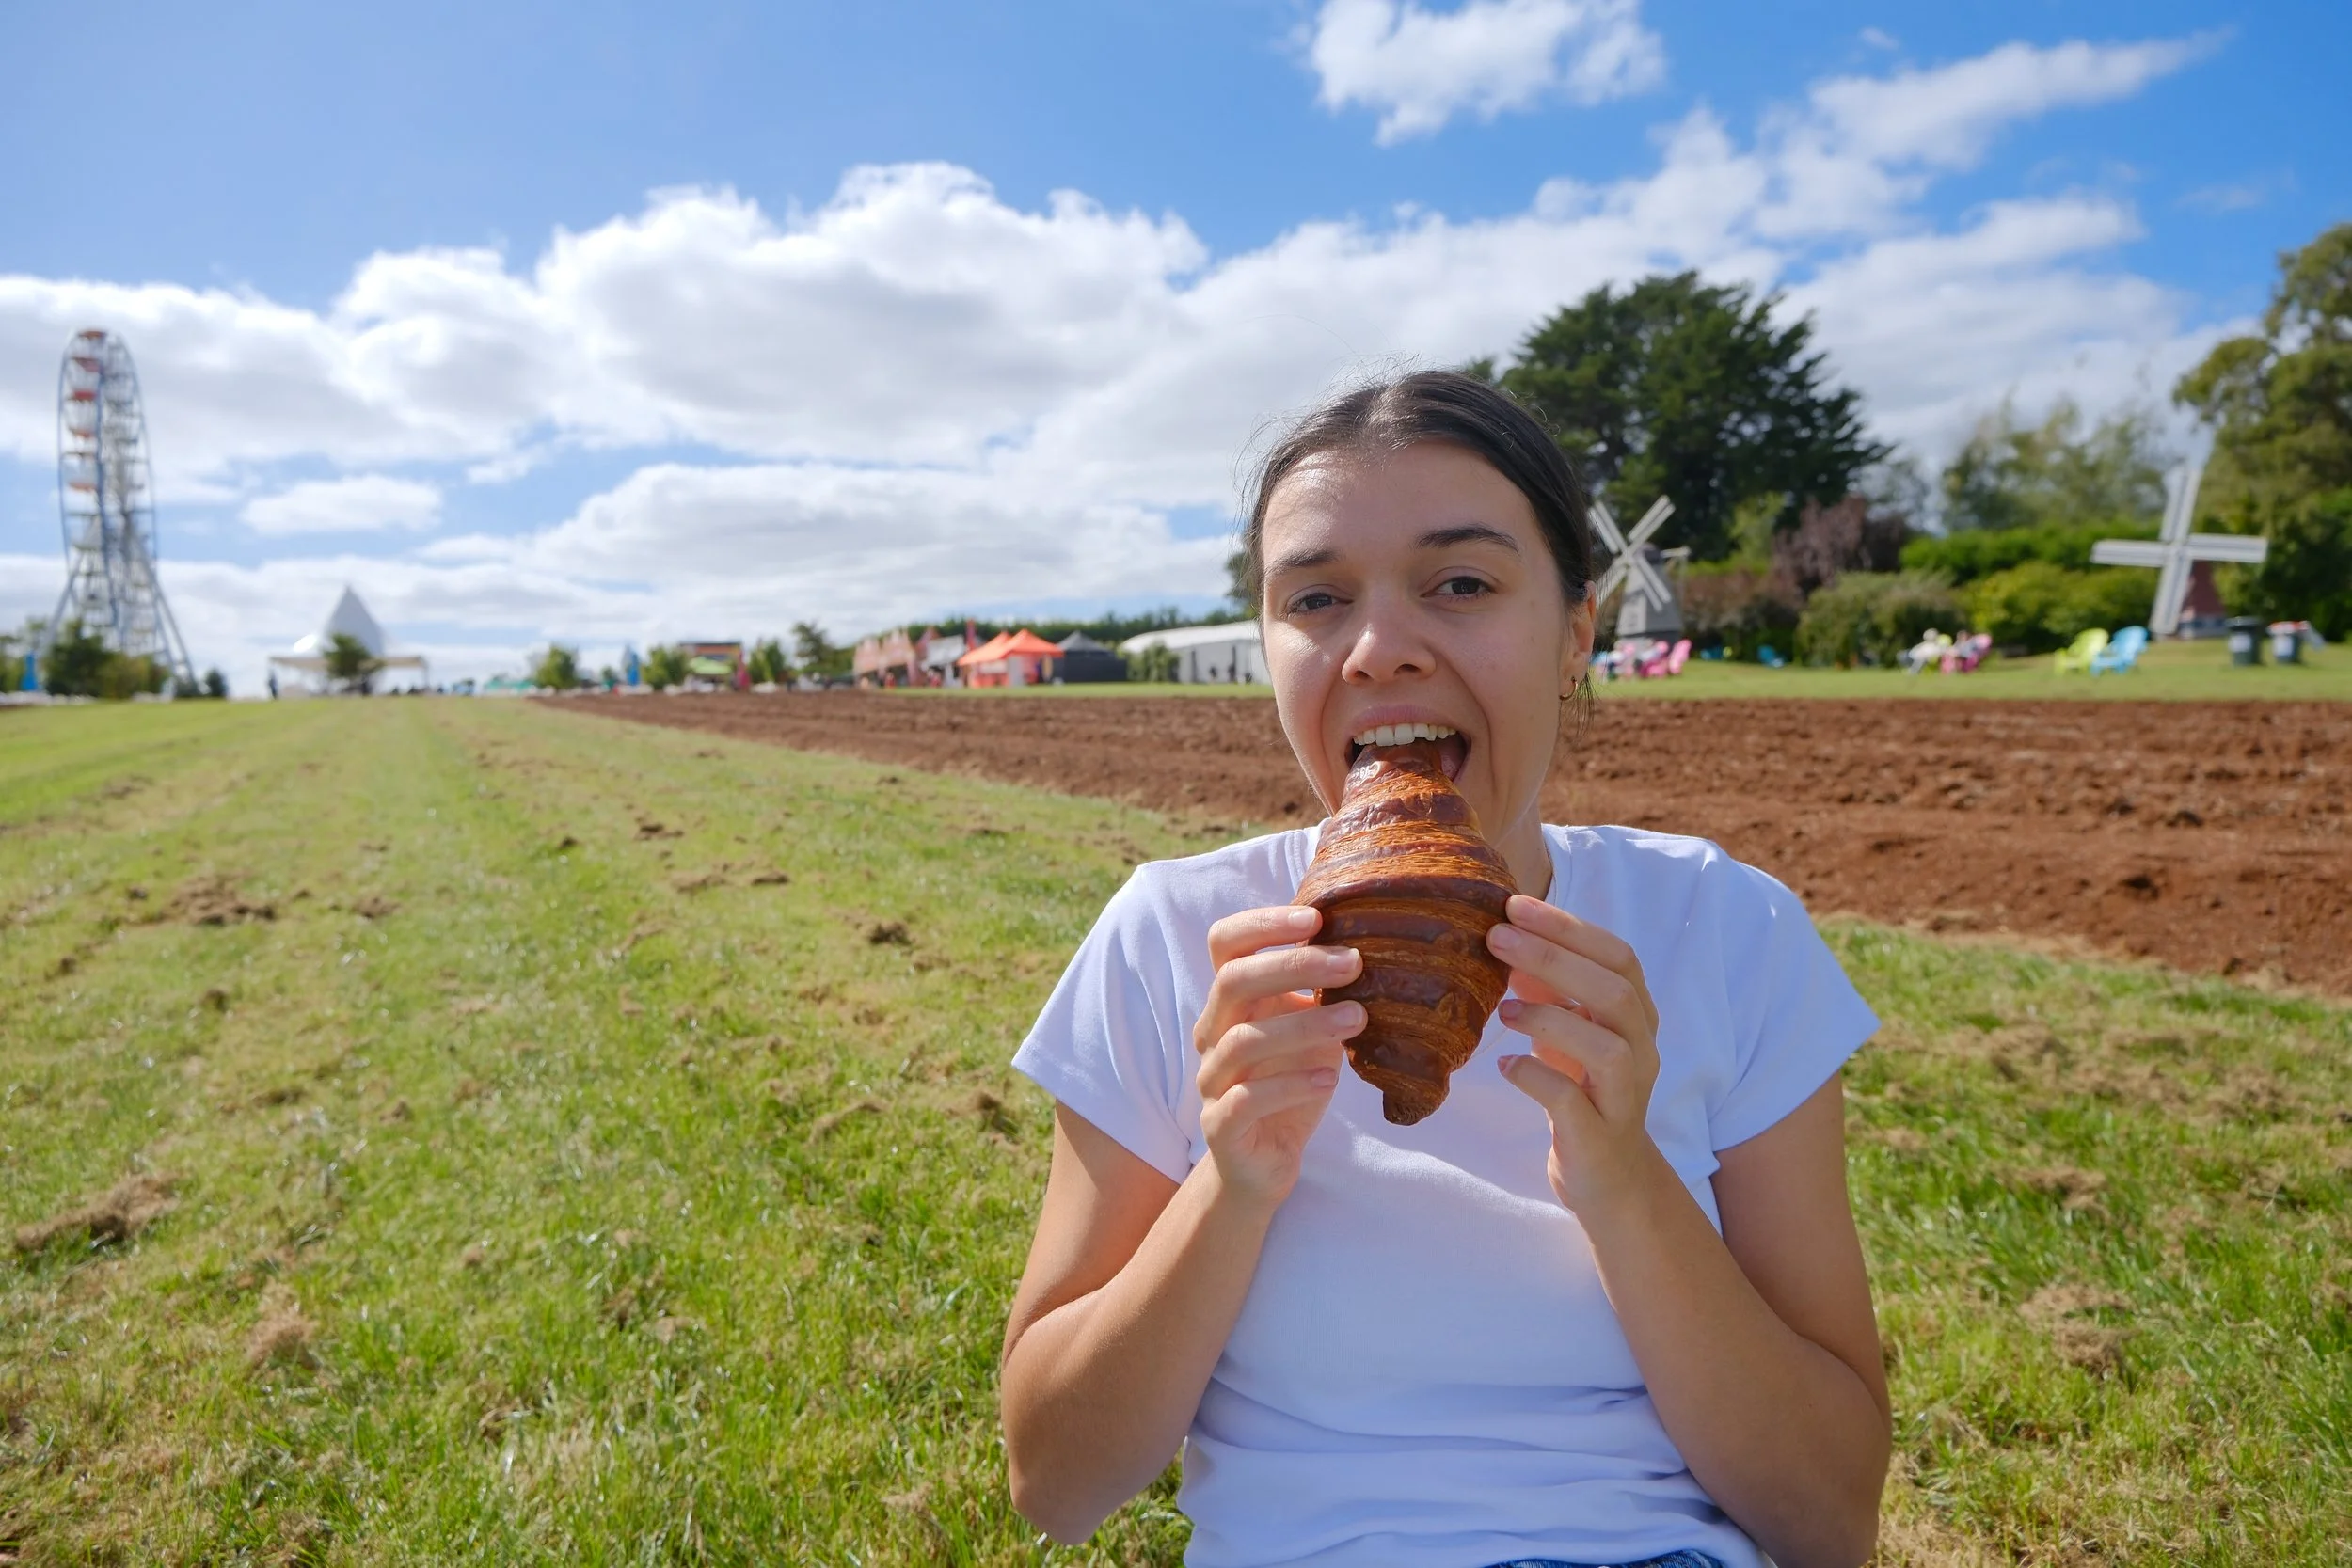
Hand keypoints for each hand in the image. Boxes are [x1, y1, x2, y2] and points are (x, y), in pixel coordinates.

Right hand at [1193, 906, 1363, 1213]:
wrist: (1264, 1161)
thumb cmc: (1291, 1082)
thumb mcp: (1311, 1029)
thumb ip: (1323, 992)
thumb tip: (1376, 942)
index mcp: (1231, 1001)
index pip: (1225, 943)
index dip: (1263, 923)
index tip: (1316, 918)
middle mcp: (1212, 1034)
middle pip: (1233, 981)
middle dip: (1294, 965)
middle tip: (1354, 962)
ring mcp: (1212, 1080)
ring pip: (1243, 1039)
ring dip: (1305, 1024)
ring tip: (1358, 1019)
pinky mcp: (1220, 1127)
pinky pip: (1245, 1099)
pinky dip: (1290, 1085)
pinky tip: (1329, 1078)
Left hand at [1487, 894, 1665, 1215]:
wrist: (1609, 1179)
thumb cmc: (1583, 1091)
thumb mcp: (1568, 1032)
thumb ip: (1548, 989)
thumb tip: (1509, 940)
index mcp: (1636, 1016)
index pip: (1617, 956)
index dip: (1568, 927)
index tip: (1514, 905)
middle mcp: (1642, 1051)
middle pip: (1615, 992)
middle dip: (1554, 957)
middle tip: (1495, 938)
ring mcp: (1626, 1097)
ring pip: (1608, 1048)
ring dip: (1550, 1018)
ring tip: (1503, 1009)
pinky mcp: (1599, 1137)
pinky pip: (1571, 1101)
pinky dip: (1535, 1076)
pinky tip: (1506, 1066)